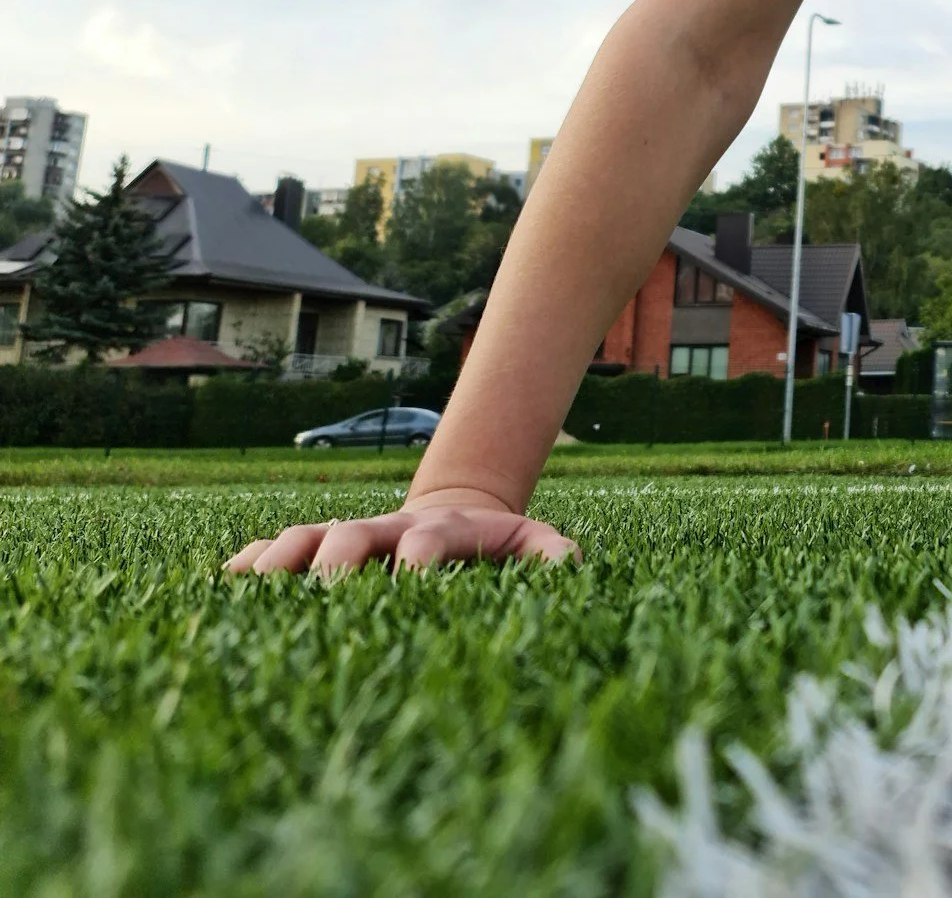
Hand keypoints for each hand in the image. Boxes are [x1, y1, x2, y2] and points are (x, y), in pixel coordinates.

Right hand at [223, 488, 577, 575]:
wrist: (454, 514)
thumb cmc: (492, 547)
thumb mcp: (530, 544)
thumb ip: (551, 553)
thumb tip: (570, 565)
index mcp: (441, 532)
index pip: (430, 540)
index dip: (420, 557)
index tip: (408, 577)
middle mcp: (387, 529)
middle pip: (356, 534)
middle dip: (337, 560)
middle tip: (320, 594)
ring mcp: (348, 535)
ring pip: (308, 536)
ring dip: (280, 557)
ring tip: (249, 583)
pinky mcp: (317, 549)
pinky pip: (277, 549)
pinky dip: (251, 562)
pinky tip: (224, 583)